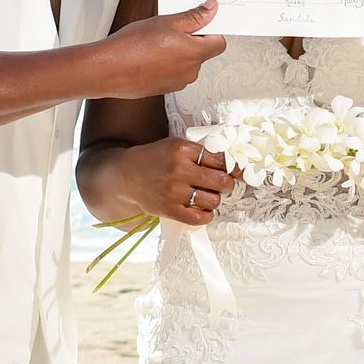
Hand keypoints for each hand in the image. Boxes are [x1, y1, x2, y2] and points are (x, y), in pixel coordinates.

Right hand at [97, 2, 223, 97]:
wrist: (108, 69)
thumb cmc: (133, 46)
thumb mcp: (166, 22)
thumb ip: (193, 17)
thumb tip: (211, 9)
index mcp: (195, 54)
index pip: (219, 42)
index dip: (211, 30)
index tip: (199, 21)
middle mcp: (190, 72)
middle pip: (202, 52)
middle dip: (191, 40)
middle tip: (171, 29)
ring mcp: (177, 83)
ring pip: (186, 62)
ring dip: (177, 52)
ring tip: (156, 42)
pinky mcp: (164, 88)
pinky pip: (173, 72)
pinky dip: (166, 63)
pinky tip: (149, 55)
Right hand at [109, 135, 241, 226]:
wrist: (128, 175)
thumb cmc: (156, 159)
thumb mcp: (177, 146)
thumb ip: (201, 152)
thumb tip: (232, 165)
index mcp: (183, 150)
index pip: (221, 159)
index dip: (232, 167)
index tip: (235, 171)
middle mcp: (179, 170)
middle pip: (221, 181)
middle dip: (227, 184)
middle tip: (223, 184)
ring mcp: (174, 191)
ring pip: (213, 200)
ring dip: (215, 199)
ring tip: (208, 195)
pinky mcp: (169, 209)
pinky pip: (199, 218)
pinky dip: (207, 215)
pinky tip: (203, 209)